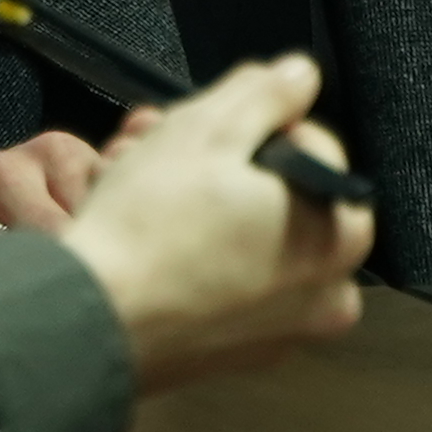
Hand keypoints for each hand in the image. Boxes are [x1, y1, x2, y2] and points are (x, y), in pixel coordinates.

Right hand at [54, 54, 372, 395]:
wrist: (90, 319)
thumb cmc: (150, 223)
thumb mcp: (207, 129)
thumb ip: (266, 93)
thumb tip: (301, 76)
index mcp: (341, 234)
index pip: (311, 148)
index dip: (252, 129)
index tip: (203, 136)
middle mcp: (330, 293)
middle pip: (283, 199)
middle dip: (227, 171)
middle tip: (167, 161)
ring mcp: (286, 333)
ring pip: (255, 243)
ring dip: (211, 214)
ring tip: (151, 201)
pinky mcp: (239, 355)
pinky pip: (231, 290)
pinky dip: (202, 264)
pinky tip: (155, 249)